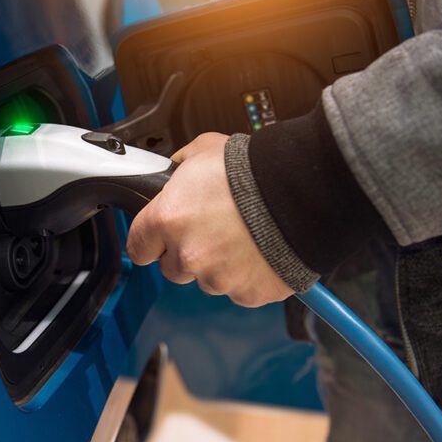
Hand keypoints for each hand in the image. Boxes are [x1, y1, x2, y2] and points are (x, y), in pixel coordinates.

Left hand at [126, 133, 294, 306]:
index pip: (138, 246)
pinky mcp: (248, 293)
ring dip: (217, 264)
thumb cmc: (255, 168)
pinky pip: (239, 290)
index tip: (157, 239)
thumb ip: (179, 167)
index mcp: (168, 219)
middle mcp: (189, 254)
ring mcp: (219, 278)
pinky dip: (247, 275)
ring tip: (242, 236)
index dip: (149, 241)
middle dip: (186, 252)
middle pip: (172, 268)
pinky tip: (259, 250)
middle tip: (211, 230)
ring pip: (207, 280)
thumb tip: (173, 171)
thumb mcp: (205, 149)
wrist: (304, 190)